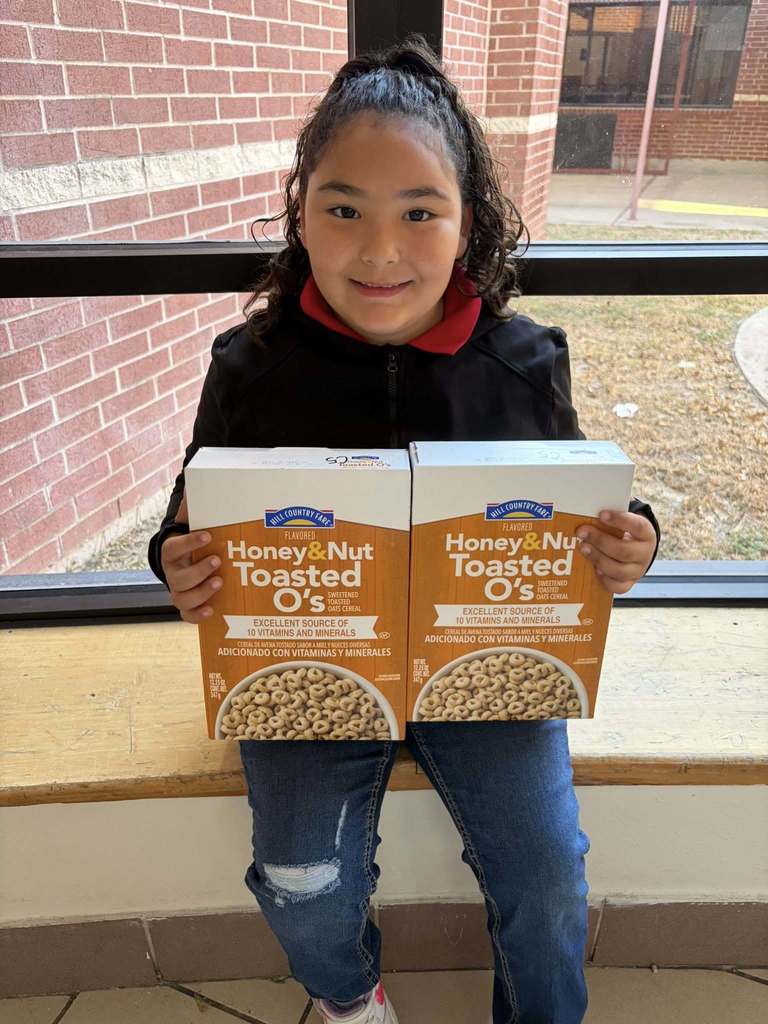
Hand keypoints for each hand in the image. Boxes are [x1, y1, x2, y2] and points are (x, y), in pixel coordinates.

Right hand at [161, 490, 221, 622]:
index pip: (173, 547)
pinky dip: (197, 615)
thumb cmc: (195, 539)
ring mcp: (179, 590)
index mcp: (171, 551)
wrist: (186, 559)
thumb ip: (196, 505)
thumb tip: (203, 478)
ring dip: (201, 592)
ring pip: (182, 597)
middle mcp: (172, 572)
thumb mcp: (195, 520)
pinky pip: (186, 615)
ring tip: (219, 582)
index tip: (207, 534)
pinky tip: (212, 610)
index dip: (188, 542)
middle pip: (178, 577)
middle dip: (198, 571)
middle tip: (217, 561)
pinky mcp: (188, 605)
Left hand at [575, 510, 655, 594]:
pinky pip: (617, 587)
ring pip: (619, 570)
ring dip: (598, 559)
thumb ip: (610, 515)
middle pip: (624, 551)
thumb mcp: (622, 521)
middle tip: (582, 532)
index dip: (619, 520)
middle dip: (600, 541)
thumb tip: (591, 507)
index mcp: (646, 534)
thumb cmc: (624, 532)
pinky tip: (593, 567)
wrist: (635, 549)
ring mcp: (637, 571)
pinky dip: (603, 578)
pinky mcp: (628, 583)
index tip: (601, 514)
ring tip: (583, 548)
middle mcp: (645, 554)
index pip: (637, 526)